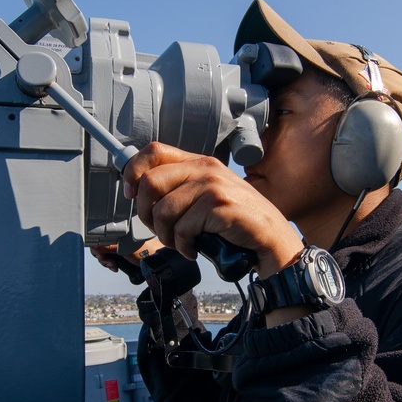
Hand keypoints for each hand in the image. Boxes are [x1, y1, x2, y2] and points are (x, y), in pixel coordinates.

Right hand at [89, 237, 165, 273]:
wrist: (156, 262)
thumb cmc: (145, 252)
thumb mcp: (124, 249)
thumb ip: (108, 247)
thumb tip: (94, 245)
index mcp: (119, 232)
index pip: (101, 237)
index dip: (97, 246)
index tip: (100, 255)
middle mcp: (118, 238)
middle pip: (101, 246)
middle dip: (102, 256)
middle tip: (108, 262)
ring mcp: (119, 247)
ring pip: (105, 254)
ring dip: (107, 262)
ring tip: (114, 266)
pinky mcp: (122, 255)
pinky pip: (111, 259)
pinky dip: (111, 264)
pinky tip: (116, 267)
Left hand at [122, 143, 303, 278]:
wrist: (271, 239)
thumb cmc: (234, 222)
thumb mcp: (205, 196)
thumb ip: (179, 189)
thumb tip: (138, 193)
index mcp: (199, 162)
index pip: (154, 151)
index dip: (133, 172)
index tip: (130, 194)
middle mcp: (205, 168)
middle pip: (149, 182)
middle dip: (145, 214)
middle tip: (160, 230)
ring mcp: (213, 185)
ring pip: (162, 210)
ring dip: (165, 236)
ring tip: (181, 243)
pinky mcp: (219, 206)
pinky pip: (182, 228)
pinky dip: (183, 246)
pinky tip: (193, 249)